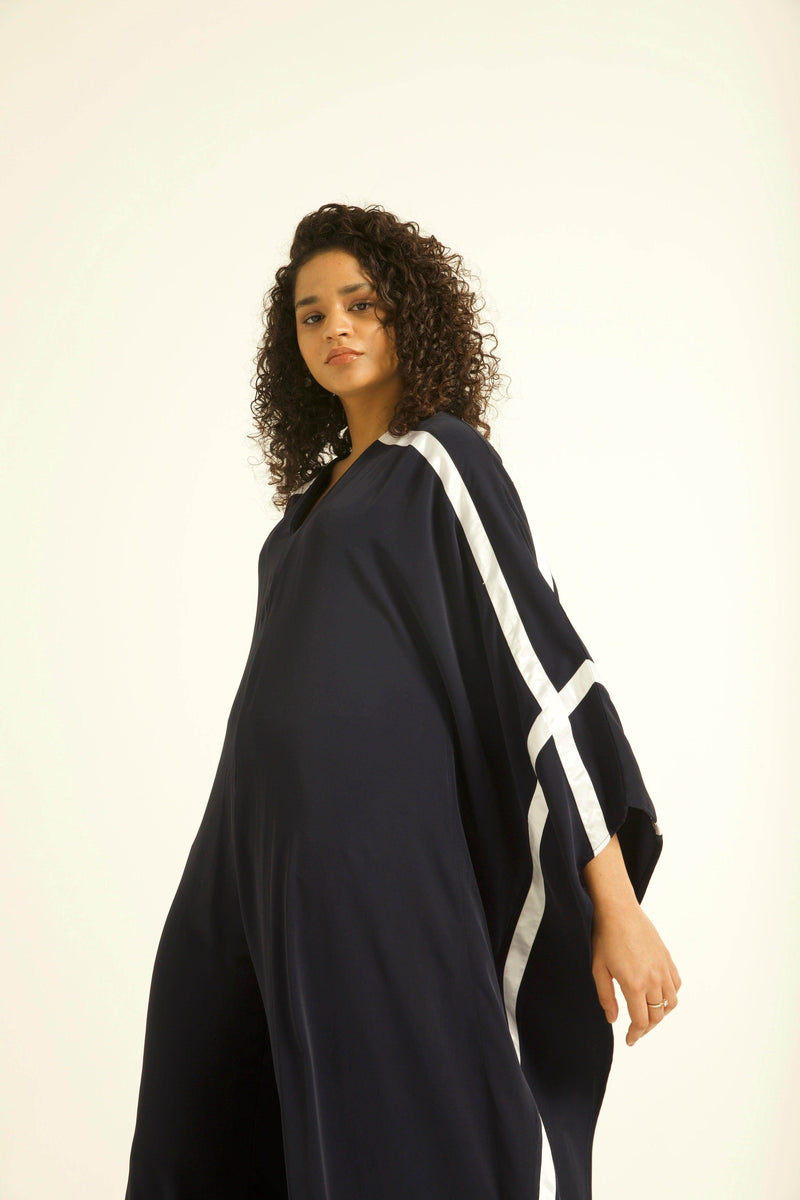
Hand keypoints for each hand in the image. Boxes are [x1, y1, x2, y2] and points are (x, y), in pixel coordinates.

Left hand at [590, 897, 681, 1045]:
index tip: (630, 1040)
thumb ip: (606, 998)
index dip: (636, 1034)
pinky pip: (676, 984)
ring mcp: (663, 968)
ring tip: (648, 1014)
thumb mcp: (598, 969)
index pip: (641, 1021)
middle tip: (636, 1031)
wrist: (619, 910)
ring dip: (661, 1013)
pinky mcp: (667, 958)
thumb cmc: (605, 937)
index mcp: (634, 985)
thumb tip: (613, 1020)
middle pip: (657, 1016)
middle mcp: (653, 979)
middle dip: (647, 1028)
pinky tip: (659, 995)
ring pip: (671, 1002)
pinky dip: (670, 995)